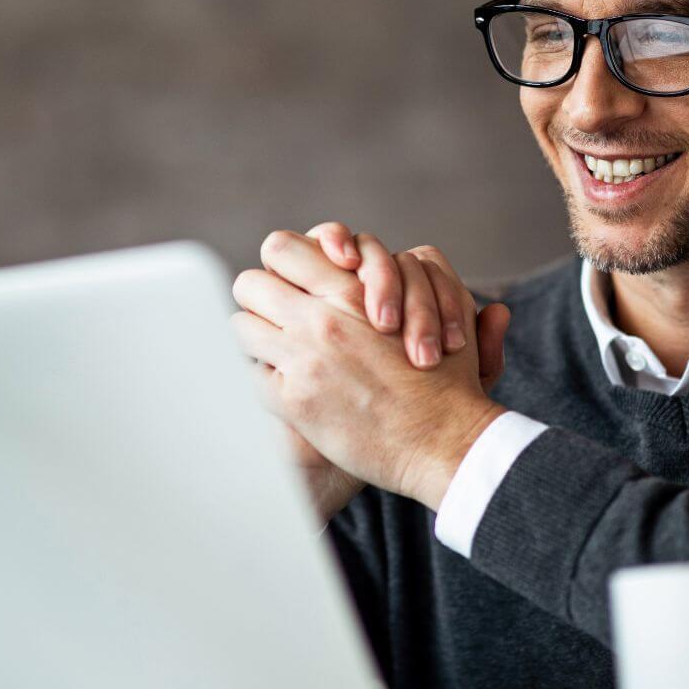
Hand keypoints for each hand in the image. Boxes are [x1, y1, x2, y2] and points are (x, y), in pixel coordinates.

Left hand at [232, 231, 506, 509]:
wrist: (444, 440)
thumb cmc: (447, 379)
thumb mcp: (436, 307)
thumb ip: (399, 280)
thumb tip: (356, 268)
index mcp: (350, 291)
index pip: (281, 248)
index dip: (281, 264)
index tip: (293, 283)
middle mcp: (321, 318)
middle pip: (250, 284)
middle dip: (259, 299)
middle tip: (276, 318)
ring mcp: (303, 359)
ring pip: (242, 327)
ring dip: (257, 339)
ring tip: (278, 354)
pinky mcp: (294, 401)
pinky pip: (251, 376)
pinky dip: (264, 381)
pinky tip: (287, 390)